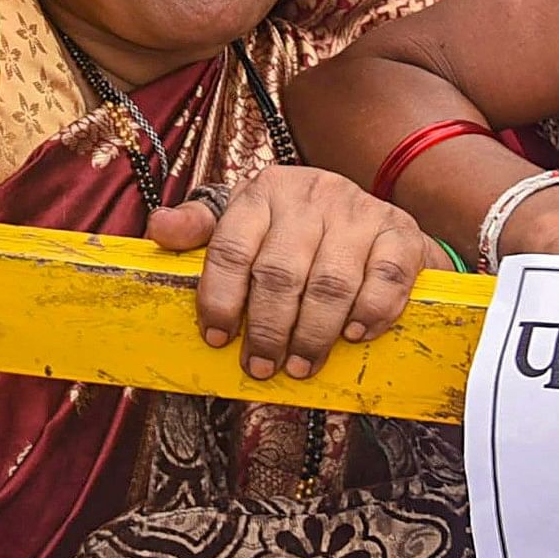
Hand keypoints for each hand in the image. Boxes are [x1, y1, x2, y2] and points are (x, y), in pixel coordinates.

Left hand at [150, 165, 434, 380]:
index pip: (231, 247)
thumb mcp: (246, 222)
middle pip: (279, 273)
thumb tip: (158, 228)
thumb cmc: (298, 231)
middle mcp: (311, 193)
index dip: (220, 300)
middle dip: (267, 329)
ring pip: (330, 283)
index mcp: (263, 191)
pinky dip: (369, 314)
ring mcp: (358, 210)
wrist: (378, 221)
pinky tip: (352, 336)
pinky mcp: (399, 232)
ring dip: (313, 334)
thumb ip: (201, 229)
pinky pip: (385, 279)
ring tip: (300, 365)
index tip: (217, 339)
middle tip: (261, 366)